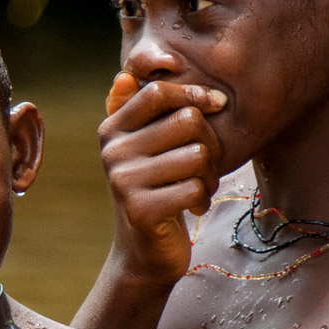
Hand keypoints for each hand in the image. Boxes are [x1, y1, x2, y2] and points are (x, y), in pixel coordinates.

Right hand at [98, 71, 227, 286]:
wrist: (143, 253)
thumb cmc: (153, 191)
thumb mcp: (142, 149)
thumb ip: (136, 112)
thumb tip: (125, 76)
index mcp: (111, 129)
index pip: (158, 93)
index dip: (193, 94)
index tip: (217, 105)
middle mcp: (112, 152)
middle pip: (187, 121)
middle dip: (209, 143)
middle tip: (203, 166)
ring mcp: (123, 181)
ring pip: (197, 156)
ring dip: (208, 175)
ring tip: (197, 187)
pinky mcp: (140, 210)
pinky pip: (195, 188)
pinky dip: (202, 199)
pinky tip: (191, 207)